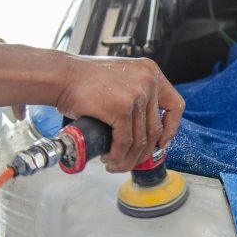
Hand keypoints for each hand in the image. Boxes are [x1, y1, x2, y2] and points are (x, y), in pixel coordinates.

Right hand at [56, 55, 184, 172]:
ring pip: (140, 139)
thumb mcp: (122, 77)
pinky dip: (118, 155)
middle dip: (143, 152)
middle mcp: (148, 82)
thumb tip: (145, 127)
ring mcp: (136, 95)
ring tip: (116, 164)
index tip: (162, 142)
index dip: (171, 128)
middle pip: (155, 129)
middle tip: (131, 160)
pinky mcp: (121, 109)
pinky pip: (125, 142)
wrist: (61, 75)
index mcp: (151, 72)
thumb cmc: (84, 78)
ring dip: (128, 158)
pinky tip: (109, 158)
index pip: (175, 105)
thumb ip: (138, 94)